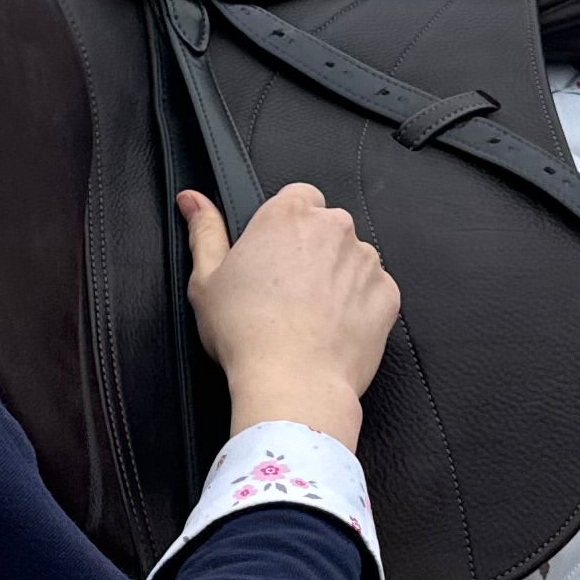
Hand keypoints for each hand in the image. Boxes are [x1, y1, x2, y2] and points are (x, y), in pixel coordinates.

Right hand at [177, 178, 397, 452]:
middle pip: (327, 227)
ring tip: (310, 314)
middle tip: (284, 289)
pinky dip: (358, 305)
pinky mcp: (387, 294)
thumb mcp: (206, 280)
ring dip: (337, 276)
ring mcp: (365, 261)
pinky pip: (373, 290)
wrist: (293, 382)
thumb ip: (204, 231)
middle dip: (311, 249)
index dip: (285, 224)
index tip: (272, 252)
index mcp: (287, 215)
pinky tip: (332, 329)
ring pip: (352, 258)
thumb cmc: (245, 332)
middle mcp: (333, 228)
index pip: (297, 196)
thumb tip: (192, 200)